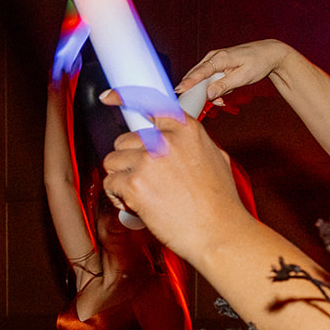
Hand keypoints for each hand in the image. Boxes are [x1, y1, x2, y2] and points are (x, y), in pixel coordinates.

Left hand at [100, 91, 250, 262]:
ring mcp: (148, 161)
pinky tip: (136, 205)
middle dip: (129, 160)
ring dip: (120, 179)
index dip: (125, 98)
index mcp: (186, 129)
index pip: (150, 104)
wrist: (219, 232)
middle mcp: (166, 140)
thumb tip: (175, 138)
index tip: (109, 97)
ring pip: (112, 161)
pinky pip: (110, 184)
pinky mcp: (134, 184)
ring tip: (142, 195)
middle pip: (124, 140)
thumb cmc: (219, 203)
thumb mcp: (214, 158)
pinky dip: (117, 197)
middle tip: (146, 179)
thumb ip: (190, 143)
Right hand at [176, 40, 289, 107]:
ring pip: (202, 80)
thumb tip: (208, 94)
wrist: (268, 53)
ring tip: (222, 98)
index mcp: (220, 57)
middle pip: (196, 76)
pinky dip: (212, 89)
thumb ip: (224, 86)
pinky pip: (207, 79)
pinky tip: (222, 94)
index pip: (200, 72)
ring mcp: (213, 60)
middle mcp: (213, 56)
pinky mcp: (215, 65)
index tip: (178, 91)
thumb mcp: (243, 77)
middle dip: (198, 92)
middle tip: (207, 103)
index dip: (188, 82)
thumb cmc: (258, 63)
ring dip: (209, 91)